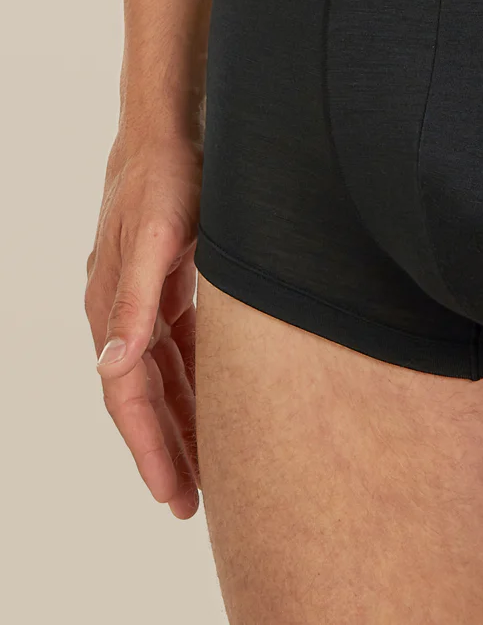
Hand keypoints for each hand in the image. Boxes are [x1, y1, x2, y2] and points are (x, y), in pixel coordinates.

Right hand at [85, 133, 203, 518]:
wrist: (165, 134)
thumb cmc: (163, 180)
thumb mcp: (154, 239)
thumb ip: (134, 300)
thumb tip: (109, 364)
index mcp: (114, 307)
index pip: (127, 396)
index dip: (150, 447)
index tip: (174, 495)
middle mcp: (122, 311)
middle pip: (143, 397)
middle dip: (165, 450)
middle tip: (190, 504)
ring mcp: (143, 299)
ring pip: (161, 378)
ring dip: (180, 422)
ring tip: (204, 469)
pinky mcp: (166, 286)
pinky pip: (178, 349)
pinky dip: (193, 381)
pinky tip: (215, 402)